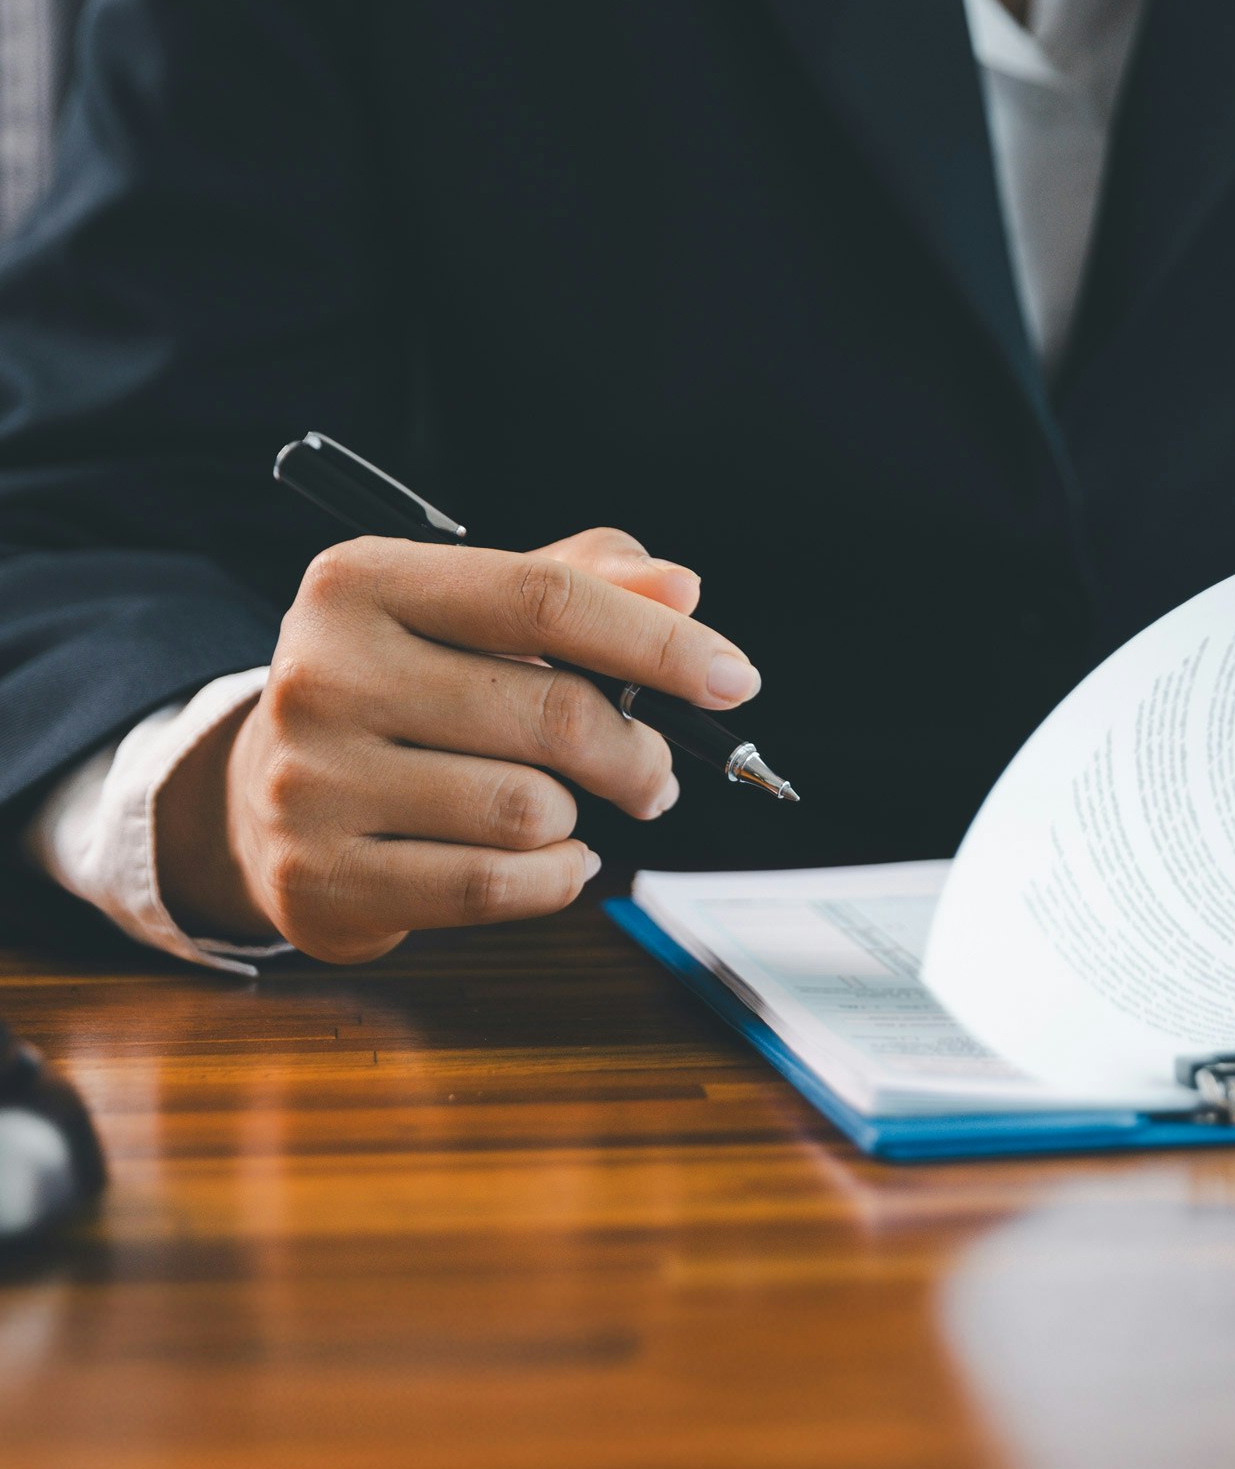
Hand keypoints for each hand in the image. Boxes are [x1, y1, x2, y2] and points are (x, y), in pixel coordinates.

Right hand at [154, 527, 757, 963]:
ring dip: (578, 815)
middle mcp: (322, 674)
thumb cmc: (401, 686)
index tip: (735, 679)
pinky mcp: (320, 879)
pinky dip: (554, 877)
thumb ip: (580, 583)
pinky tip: (553, 857)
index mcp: (361, 582)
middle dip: (636, 752)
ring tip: (564, 806)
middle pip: (551, 713)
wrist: (264, 792)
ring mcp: (312, 783)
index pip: (543, 599)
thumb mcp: (470, 611)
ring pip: (528, 809)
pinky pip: (493, 886)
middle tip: (656, 773)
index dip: (658, 642)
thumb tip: (680, 585)